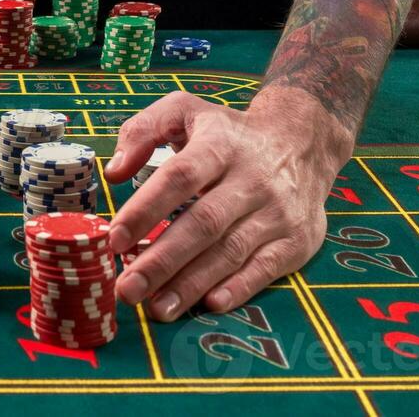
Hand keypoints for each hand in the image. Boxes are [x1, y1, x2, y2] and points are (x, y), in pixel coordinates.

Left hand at [104, 87, 351, 321]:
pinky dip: (239, 288)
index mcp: (219, 145)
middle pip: (203, 223)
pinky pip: (266, 268)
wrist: (303, 142)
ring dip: (192, 284)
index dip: (146, 209)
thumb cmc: (228, 134)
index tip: (115, 239)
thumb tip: (114, 172)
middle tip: (128, 288)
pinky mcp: (297, 240)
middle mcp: (252, 179)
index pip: (179, 177)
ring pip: (231, 251)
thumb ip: (143, 130)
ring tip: (157, 308)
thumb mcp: (185, 110)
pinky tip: (210, 305)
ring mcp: (277, 212)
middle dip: (162, 260)